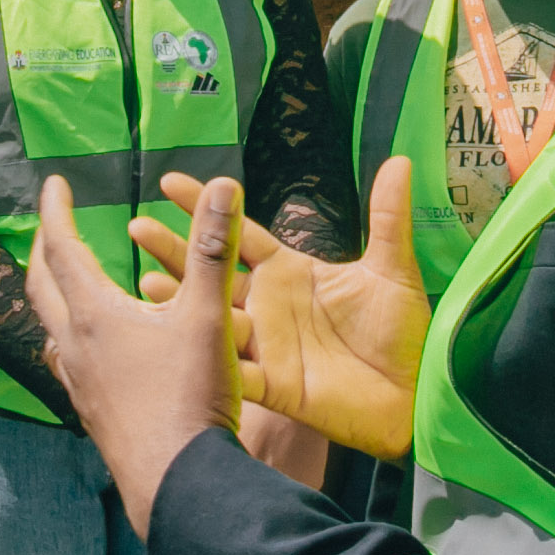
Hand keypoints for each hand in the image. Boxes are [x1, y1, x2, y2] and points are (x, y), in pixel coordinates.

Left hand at [30, 174, 246, 534]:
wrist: (178, 484)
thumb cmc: (190, 398)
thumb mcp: (208, 318)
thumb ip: (212, 250)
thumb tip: (221, 186)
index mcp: (94, 315)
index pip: (61, 247)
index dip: (55, 211)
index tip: (54, 182)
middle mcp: (74, 347)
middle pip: (41, 286)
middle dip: (45, 249)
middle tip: (54, 226)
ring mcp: (78, 384)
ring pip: (50, 327)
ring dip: (53, 295)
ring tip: (70, 283)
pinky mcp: (91, 413)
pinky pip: (67, 362)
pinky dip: (72, 336)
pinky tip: (94, 349)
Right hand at [134, 162, 428, 461]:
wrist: (418, 393)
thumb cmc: (405, 332)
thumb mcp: (393, 269)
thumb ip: (387, 217)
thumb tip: (400, 161)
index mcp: (291, 273)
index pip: (240, 233)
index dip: (207, 208)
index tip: (170, 182)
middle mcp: (269, 306)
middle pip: (213, 271)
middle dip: (175, 249)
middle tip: (136, 226)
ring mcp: (266, 345)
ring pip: (211, 317)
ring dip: (179, 301)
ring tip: (145, 282)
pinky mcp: (272, 385)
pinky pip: (229, 367)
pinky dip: (203, 353)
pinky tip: (175, 338)